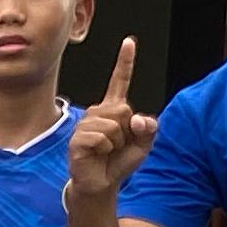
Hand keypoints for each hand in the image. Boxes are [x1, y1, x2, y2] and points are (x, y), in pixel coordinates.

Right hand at [68, 37, 157, 200]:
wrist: (101, 184)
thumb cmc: (119, 162)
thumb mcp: (145, 145)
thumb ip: (149, 128)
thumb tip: (138, 119)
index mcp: (114, 109)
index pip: (120, 81)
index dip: (125, 61)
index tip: (129, 42)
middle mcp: (97, 112)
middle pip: (122, 109)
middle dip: (127, 131)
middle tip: (118, 145)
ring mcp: (85, 125)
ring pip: (113, 125)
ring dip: (117, 142)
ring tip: (107, 151)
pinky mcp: (77, 139)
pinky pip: (100, 137)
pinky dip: (105, 149)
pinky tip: (97, 155)